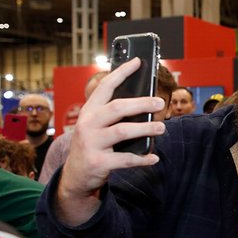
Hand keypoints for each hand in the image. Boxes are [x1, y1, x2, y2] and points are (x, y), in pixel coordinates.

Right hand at [56, 57, 165, 225]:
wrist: (75, 176)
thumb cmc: (93, 145)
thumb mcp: (96, 126)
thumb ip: (113, 115)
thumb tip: (146, 103)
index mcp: (88, 111)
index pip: (104, 87)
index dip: (121, 73)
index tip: (138, 61)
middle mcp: (87, 124)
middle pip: (117, 108)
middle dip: (141, 103)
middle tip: (160, 102)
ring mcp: (91, 143)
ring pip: (123, 131)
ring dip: (145, 128)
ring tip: (161, 127)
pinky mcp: (98, 163)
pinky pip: (126, 159)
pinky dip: (142, 158)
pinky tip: (154, 157)